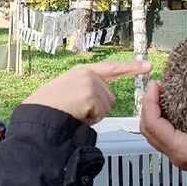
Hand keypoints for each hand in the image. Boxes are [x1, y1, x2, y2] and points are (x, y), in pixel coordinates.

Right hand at [24, 60, 151, 124]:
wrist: (38, 113)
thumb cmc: (48, 106)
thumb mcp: (67, 89)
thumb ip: (86, 88)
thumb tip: (104, 99)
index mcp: (83, 70)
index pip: (112, 67)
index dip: (131, 67)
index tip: (148, 65)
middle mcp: (88, 74)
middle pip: (110, 98)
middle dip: (98, 109)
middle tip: (77, 110)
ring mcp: (89, 84)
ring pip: (106, 107)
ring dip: (93, 115)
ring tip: (74, 112)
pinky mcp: (90, 95)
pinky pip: (100, 114)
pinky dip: (89, 119)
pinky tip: (75, 115)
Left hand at [140, 81, 186, 185]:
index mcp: (183, 149)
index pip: (153, 124)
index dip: (150, 102)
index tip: (156, 85)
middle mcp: (177, 155)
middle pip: (148, 130)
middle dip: (148, 106)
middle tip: (156, 88)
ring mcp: (180, 156)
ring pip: (154, 134)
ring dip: (154, 113)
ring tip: (162, 95)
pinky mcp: (185, 153)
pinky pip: (164, 136)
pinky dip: (162, 120)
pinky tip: (172, 108)